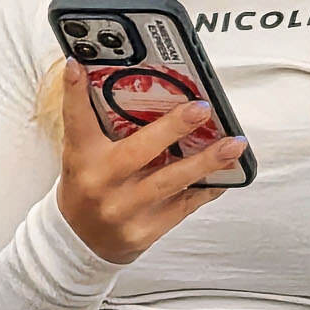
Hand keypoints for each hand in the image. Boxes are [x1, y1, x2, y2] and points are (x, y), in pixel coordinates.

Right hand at [56, 59, 246, 264]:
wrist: (80, 243)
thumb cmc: (88, 188)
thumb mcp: (83, 157)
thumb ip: (100, 127)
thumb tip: (136, 88)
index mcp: (82, 158)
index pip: (77, 120)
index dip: (74, 92)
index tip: (77, 66)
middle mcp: (101, 183)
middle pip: (139, 151)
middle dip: (173, 128)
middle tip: (202, 108)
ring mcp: (124, 209)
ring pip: (171, 181)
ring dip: (206, 161)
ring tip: (234, 144)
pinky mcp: (144, 231)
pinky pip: (183, 206)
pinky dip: (207, 188)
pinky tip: (227, 173)